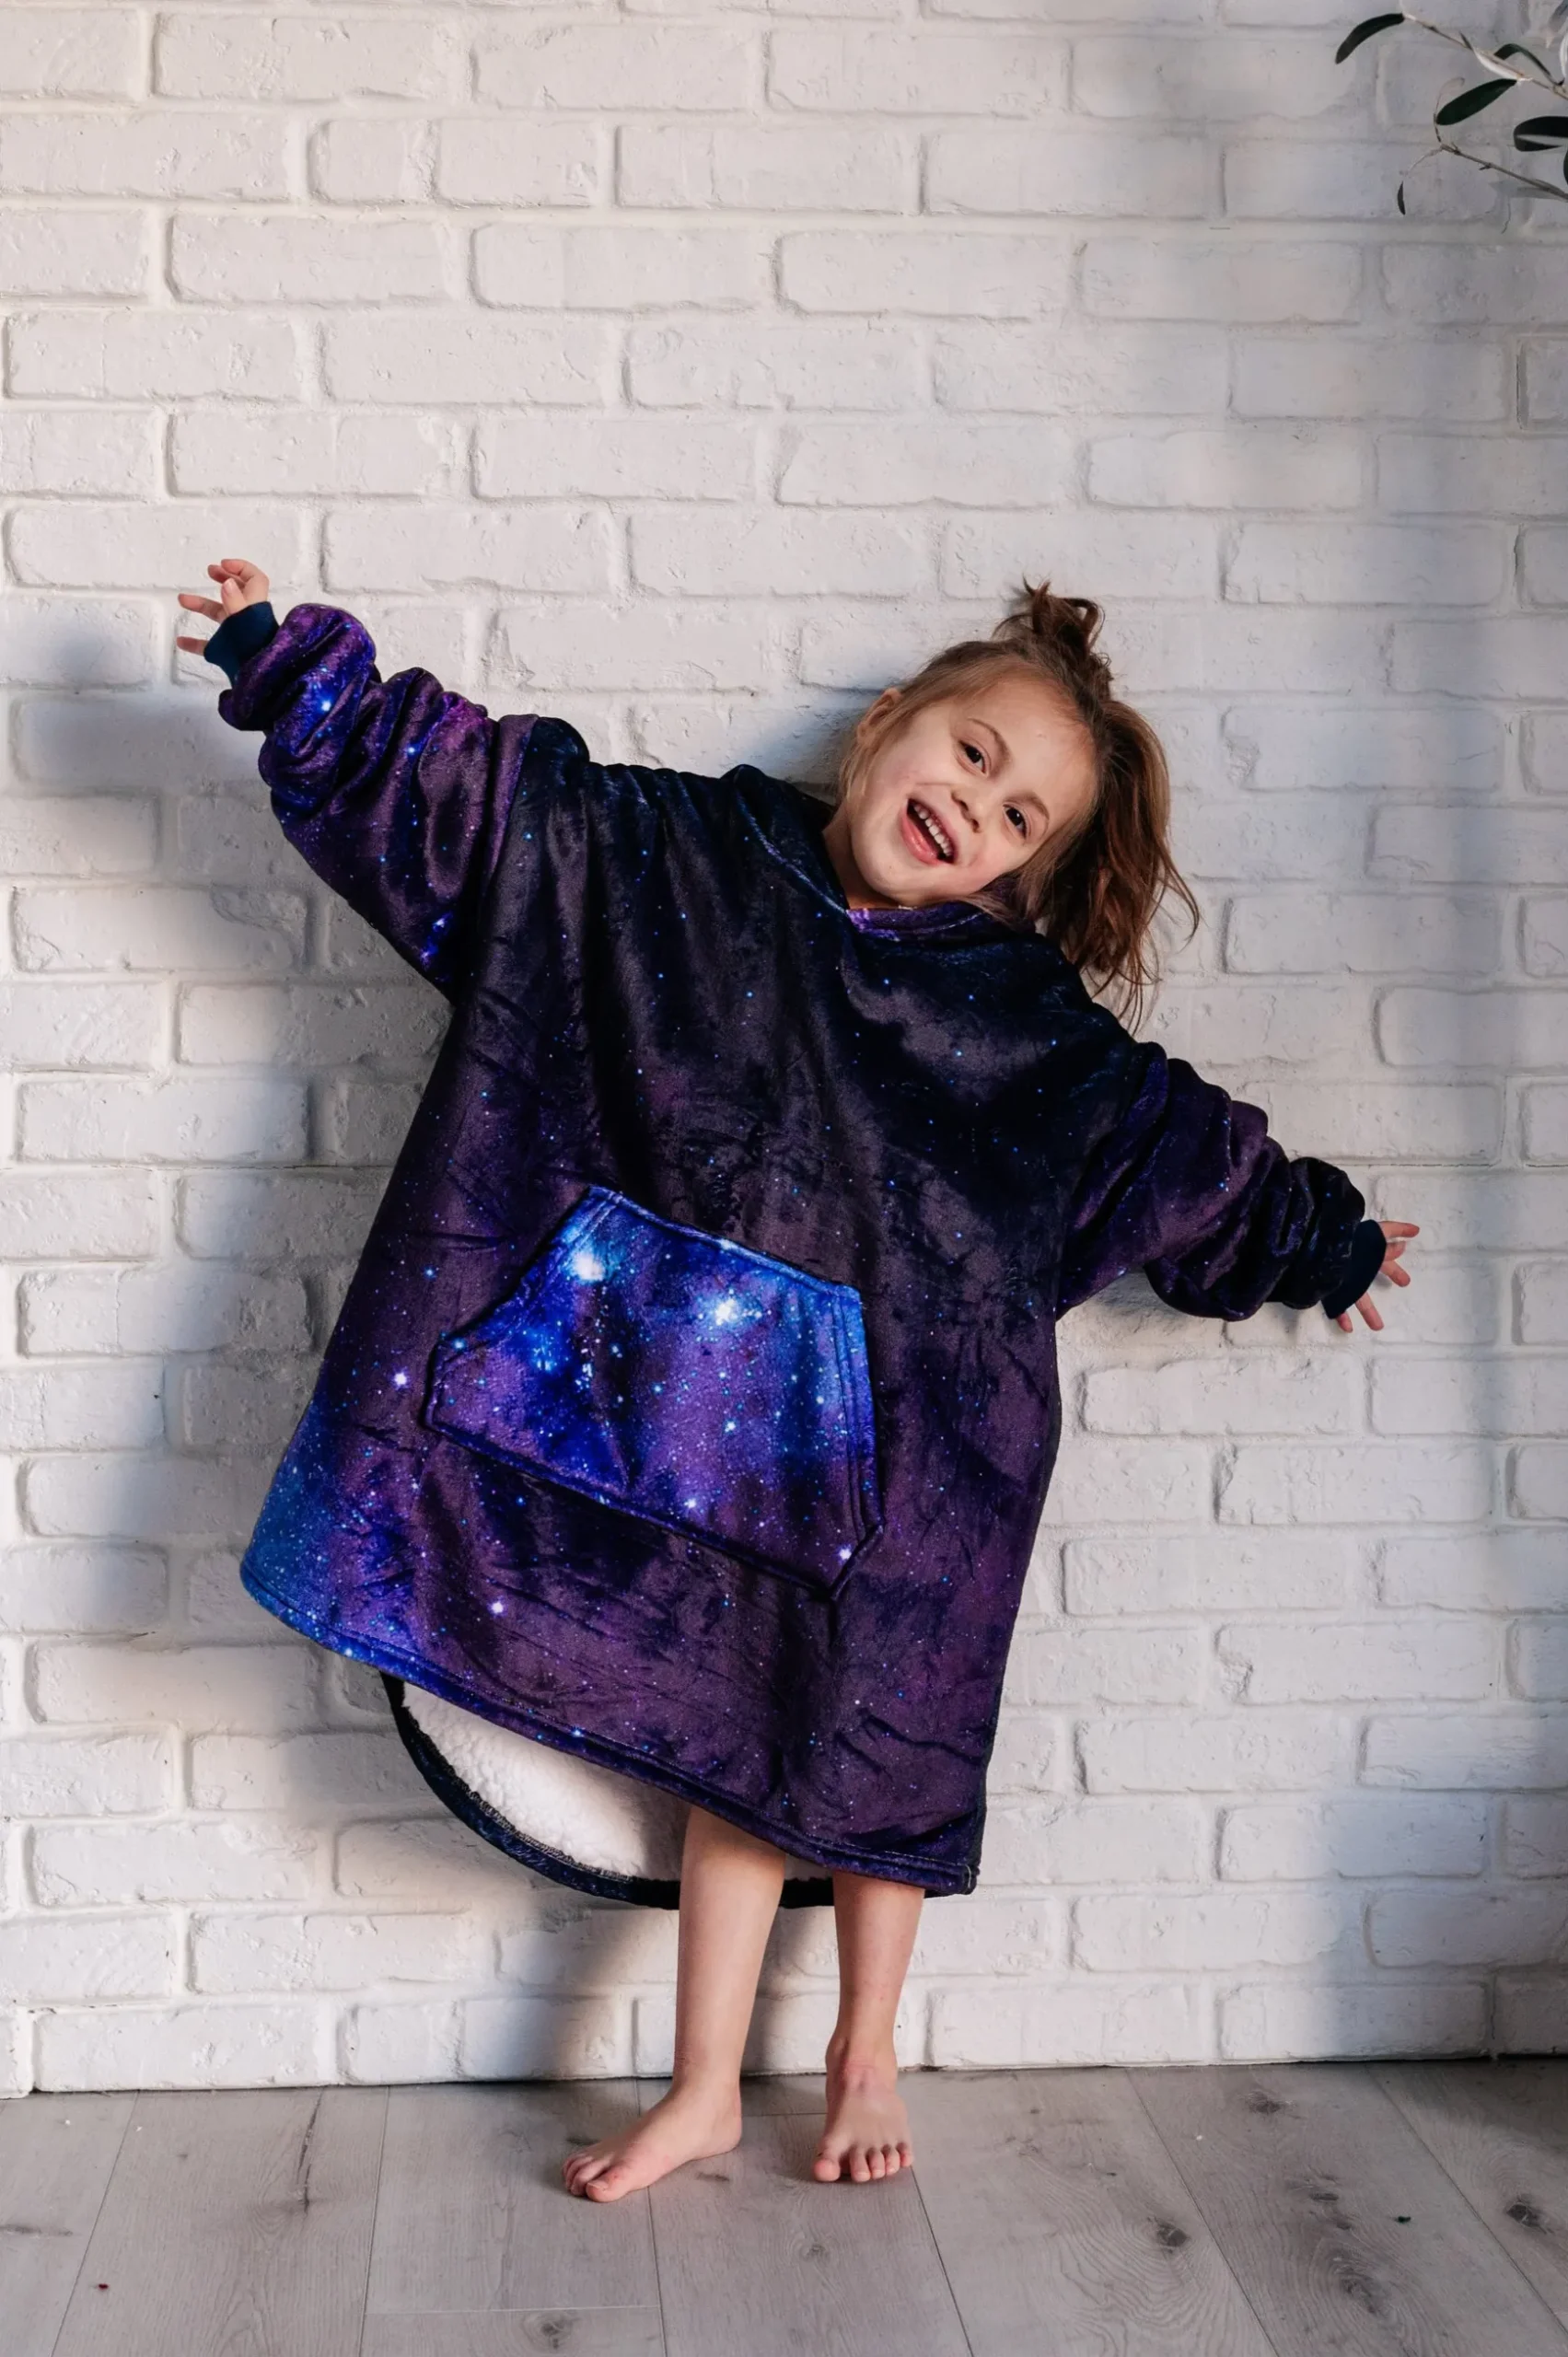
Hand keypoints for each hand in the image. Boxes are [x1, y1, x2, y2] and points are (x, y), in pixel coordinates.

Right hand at [175, 557, 269, 655]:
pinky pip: (210, 645)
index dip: (241, 568)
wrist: (263, 683)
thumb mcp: (246, 622)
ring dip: (201, 605)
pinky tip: (181, 641)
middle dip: (224, 578)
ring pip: (220, 615)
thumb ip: (235, 601)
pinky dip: (195, 642)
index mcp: (254, 608)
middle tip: (210, 571)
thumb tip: (228, 582)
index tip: (223, 565)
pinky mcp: (230, 653)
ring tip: (182, 600)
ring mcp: (239, 636)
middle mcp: (247, 619)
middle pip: (237, 593)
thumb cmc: (257, 650)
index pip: (255, 580)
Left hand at [1332, 1219, 1418, 1333]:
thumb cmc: (1340, 1243)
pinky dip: (1341, 1316)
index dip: (1400, 1229)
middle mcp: (1355, 1259)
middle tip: (1405, 1282)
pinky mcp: (1327, 1287)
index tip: (1415, 1231)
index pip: (1384, 1233)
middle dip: (1392, 1272)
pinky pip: (1335, 1304)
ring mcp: (1341, 1274)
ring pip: (1358, 1294)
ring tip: (1378, 1326)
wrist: (1310, 1254)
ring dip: (1369, 1311)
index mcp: (1364, 1244)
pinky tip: (1348, 1328)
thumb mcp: (1367, 1242)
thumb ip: (1384, 1247)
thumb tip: (1401, 1246)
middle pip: (1377, 1266)